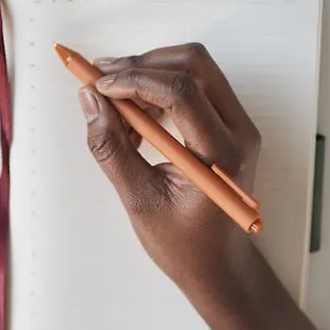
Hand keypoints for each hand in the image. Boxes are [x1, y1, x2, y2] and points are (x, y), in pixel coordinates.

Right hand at [78, 43, 261, 301]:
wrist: (220, 266)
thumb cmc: (184, 244)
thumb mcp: (138, 200)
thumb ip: (111, 148)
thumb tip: (90, 101)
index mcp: (222, 155)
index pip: (181, 92)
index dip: (134, 80)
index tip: (98, 85)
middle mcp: (239, 131)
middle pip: (194, 63)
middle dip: (142, 64)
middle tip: (102, 78)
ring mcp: (237, 124)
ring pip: (193, 68)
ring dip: (147, 76)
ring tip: (115, 111)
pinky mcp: (227, 123)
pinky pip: (193, 86)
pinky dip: (157, 90)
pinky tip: (134, 120)